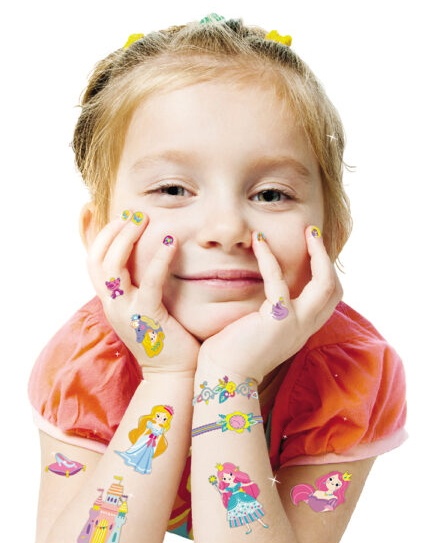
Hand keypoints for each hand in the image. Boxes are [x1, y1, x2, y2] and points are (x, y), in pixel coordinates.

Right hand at [86, 211, 199, 374]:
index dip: (99, 235)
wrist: (175, 373)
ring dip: (126, 239)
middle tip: (134, 214)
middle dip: (112, 231)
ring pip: (113, 268)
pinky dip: (158, 260)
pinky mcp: (147, 318)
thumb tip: (146, 259)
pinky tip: (171, 242)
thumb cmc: (166, 337)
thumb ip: (141, 284)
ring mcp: (126, 312)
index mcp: (111, 301)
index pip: (93, 261)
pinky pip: (149, 284)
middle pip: (97, 260)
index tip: (114, 214)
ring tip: (143, 220)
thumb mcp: (146, 307)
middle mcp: (112, 305)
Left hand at [198, 226, 341, 382]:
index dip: (325, 271)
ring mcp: (295, 324)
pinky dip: (270, 257)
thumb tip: (266, 294)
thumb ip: (270, 312)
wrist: (224, 376)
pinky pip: (279, 281)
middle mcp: (304, 327)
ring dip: (317, 253)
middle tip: (313, 233)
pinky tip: (258, 241)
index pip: (327, 298)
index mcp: (301, 328)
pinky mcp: (277, 321)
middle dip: (327, 257)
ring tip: (306, 231)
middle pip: (334, 289)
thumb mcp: (261, 329)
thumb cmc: (234, 352)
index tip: (313, 248)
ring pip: (325, 284)